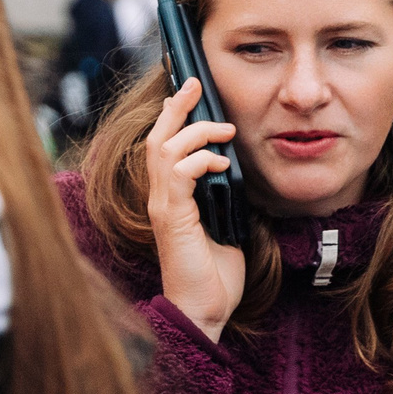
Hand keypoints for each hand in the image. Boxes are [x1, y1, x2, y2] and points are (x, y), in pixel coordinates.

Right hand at [145, 78, 245, 341]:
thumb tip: (236, 172)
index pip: (164, 147)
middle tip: (194, 84)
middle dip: (176, 108)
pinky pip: (178, 176)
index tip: (189, 92)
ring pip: (163, 151)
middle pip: (156, 138)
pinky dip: (198, 161)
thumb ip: (223, 198)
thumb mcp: (225, 225)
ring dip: (193, 132)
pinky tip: (220, 162)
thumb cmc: (213, 274)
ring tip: (222, 128)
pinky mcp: (171, 218)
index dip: (174, 117)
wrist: (203, 309)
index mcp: (171, 198)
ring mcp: (162, 206)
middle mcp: (159, 197)